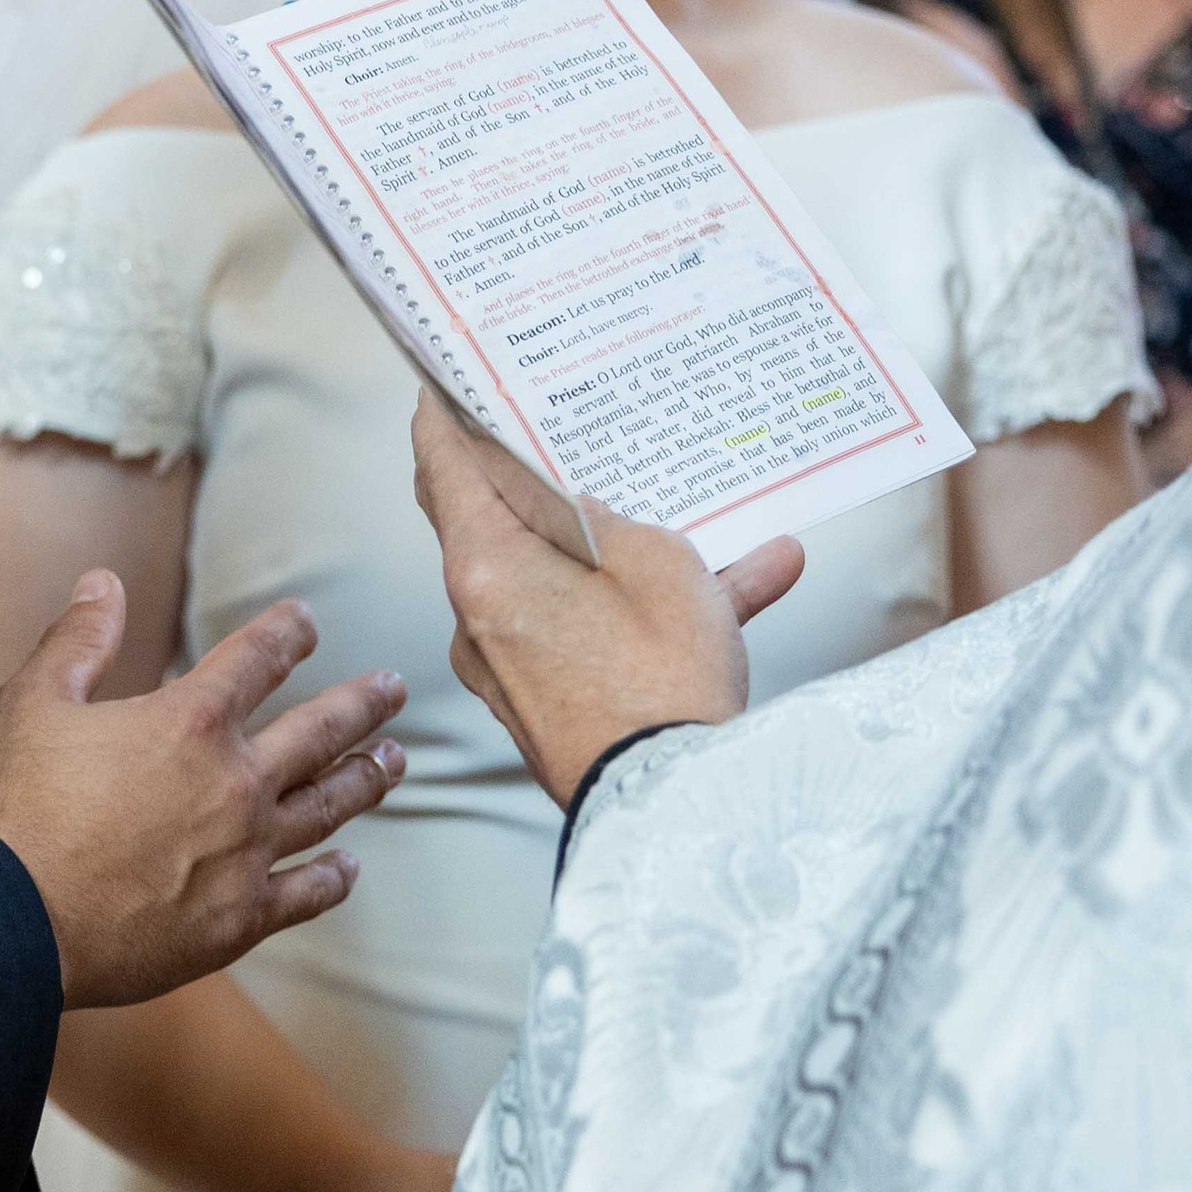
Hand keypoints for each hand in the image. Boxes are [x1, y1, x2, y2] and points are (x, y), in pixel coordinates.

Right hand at [0, 575, 406, 1010]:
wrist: (11, 927)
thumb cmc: (15, 811)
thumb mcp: (32, 703)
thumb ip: (78, 640)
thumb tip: (103, 582)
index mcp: (191, 721)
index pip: (257, 658)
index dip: (286, 632)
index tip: (305, 621)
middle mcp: (237, 782)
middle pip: (320, 731)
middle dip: (362, 703)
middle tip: (393, 687)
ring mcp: (246, 854)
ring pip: (328, 807)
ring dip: (366, 779)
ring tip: (395, 761)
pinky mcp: (239, 920)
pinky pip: (305, 893)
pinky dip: (332, 879)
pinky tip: (350, 868)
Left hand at [410, 394, 802, 806]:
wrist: (676, 808)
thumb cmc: (661, 681)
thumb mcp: (657, 563)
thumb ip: (611, 521)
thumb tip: (583, 509)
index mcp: (487, 567)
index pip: (442, 467)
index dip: (441, 416)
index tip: (441, 383)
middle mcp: (477, 617)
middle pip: (491, 521)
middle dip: (524, 476)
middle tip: (547, 429)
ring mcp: (506, 667)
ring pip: (556, 580)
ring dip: (619, 550)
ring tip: (706, 519)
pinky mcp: (543, 705)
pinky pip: (588, 634)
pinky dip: (641, 610)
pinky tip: (750, 581)